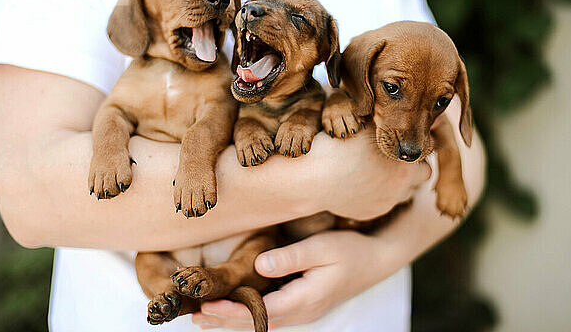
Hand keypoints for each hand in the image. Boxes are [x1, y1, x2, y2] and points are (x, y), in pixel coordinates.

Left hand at [191, 230, 389, 329]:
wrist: (376, 260)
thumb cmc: (350, 251)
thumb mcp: (322, 248)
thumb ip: (291, 257)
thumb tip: (259, 265)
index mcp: (305, 299)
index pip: (261, 312)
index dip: (232, 312)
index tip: (207, 307)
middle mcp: (302, 312)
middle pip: (257, 323)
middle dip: (225, 321)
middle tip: (194, 317)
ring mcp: (303, 311)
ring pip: (262, 323)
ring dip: (233, 321)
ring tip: (204, 319)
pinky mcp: (302, 305)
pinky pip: (270, 316)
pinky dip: (248, 315)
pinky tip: (234, 311)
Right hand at [309, 131, 430, 219]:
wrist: (313, 176)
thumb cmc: (339, 146)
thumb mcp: (370, 125)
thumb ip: (398, 123)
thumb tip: (425, 115)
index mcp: (407, 165)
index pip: (428, 152)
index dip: (416, 144)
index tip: (404, 139)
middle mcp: (401, 188)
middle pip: (422, 176)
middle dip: (413, 166)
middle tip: (396, 154)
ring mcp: (386, 203)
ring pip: (404, 193)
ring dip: (398, 182)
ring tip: (379, 168)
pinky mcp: (370, 214)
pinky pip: (383, 204)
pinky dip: (378, 193)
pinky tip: (363, 181)